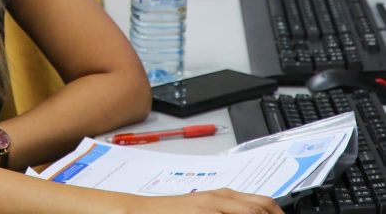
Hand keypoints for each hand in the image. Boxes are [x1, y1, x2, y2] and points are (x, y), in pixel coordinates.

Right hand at [140, 188, 283, 212]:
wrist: (144, 212)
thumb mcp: (205, 209)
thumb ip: (227, 210)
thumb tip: (252, 212)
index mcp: (224, 196)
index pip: (264, 203)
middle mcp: (220, 199)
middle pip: (261, 207)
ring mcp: (211, 208)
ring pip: (250, 211)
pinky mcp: (202, 213)